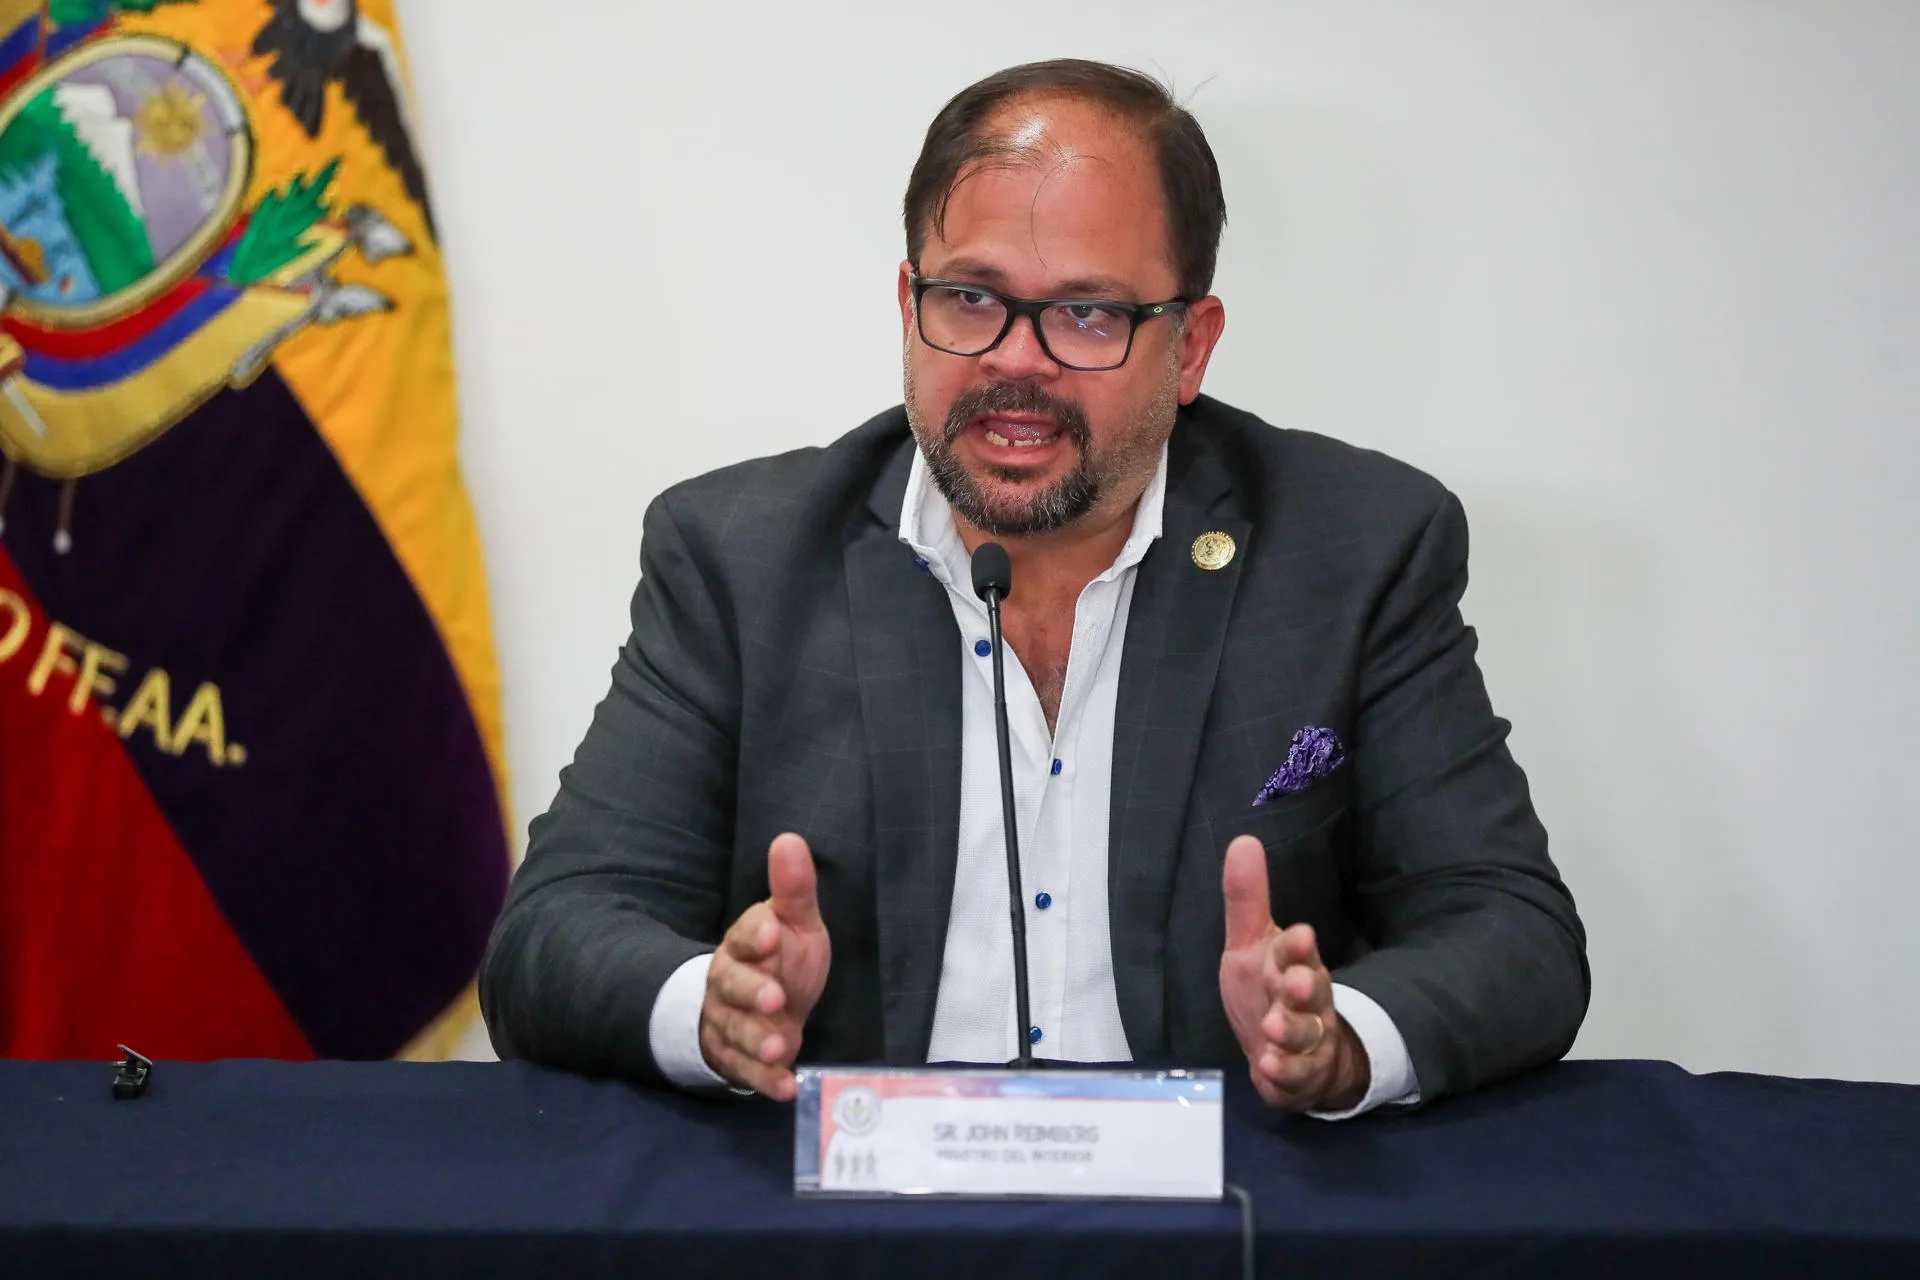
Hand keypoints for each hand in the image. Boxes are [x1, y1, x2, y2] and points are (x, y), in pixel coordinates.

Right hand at [699, 833, 830, 1100]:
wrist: (766, 1005)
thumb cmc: (782, 957)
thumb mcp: (795, 922)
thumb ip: (793, 889)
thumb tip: (790, 839)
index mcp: (744, 943)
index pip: (744, 936)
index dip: (756, 936)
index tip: (772, 933)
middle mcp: (727, 982)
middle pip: (729, 986)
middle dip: (750, 993)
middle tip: (775, 998)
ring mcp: (728, 1022)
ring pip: (734, 1030)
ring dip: (756, 1040)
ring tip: (781, 1047)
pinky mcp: (736, 1058)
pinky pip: (745, 1071)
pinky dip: (764, 1081)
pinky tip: (786, 1088)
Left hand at [1219, 835, 1369, 1111]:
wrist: (1294, 1053)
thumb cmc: (1269, 989)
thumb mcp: (1251, 944)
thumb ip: (1247, 899)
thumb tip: (1243, 840)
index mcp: (1292, 965)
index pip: (1297, 952)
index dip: (1299, 946)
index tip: (1302, 934)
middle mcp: (1305, 1002)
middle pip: (1310, 993)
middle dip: (1304, 988)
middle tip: (1296, 985)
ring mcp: (1305, 1041)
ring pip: (1304, 1035)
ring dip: (1290, 1033)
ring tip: (1271, 1030)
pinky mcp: (1297, 1076)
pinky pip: (1294, 1077)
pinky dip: (1283, 1074)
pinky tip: (1267, 1069)